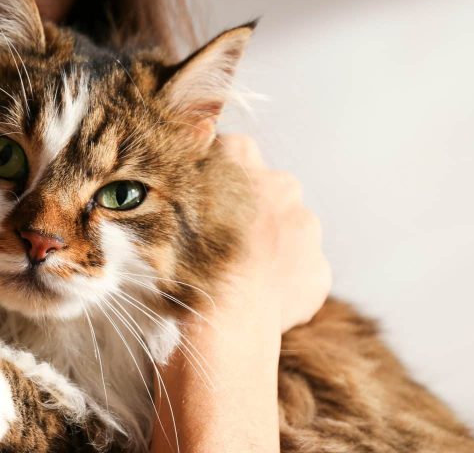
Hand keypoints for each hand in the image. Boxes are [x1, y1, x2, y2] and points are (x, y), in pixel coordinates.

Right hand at [150, 134, 330, 452]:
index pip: (229, 150)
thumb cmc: (174, 262)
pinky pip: (301, 272)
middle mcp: (280, 183)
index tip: (199, 203)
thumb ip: (174, 178)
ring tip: (234, 277)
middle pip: (265, 188)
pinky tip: (254, 300)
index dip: (213, 178)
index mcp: (239, 156)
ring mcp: (306, 229)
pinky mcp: (318, 272)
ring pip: (288, 230)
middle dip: (247, 210)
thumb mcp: (155, 204)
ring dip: (268, 246)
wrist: (215, 323)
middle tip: (214, 244)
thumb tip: (171, 168)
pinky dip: (282, 283)